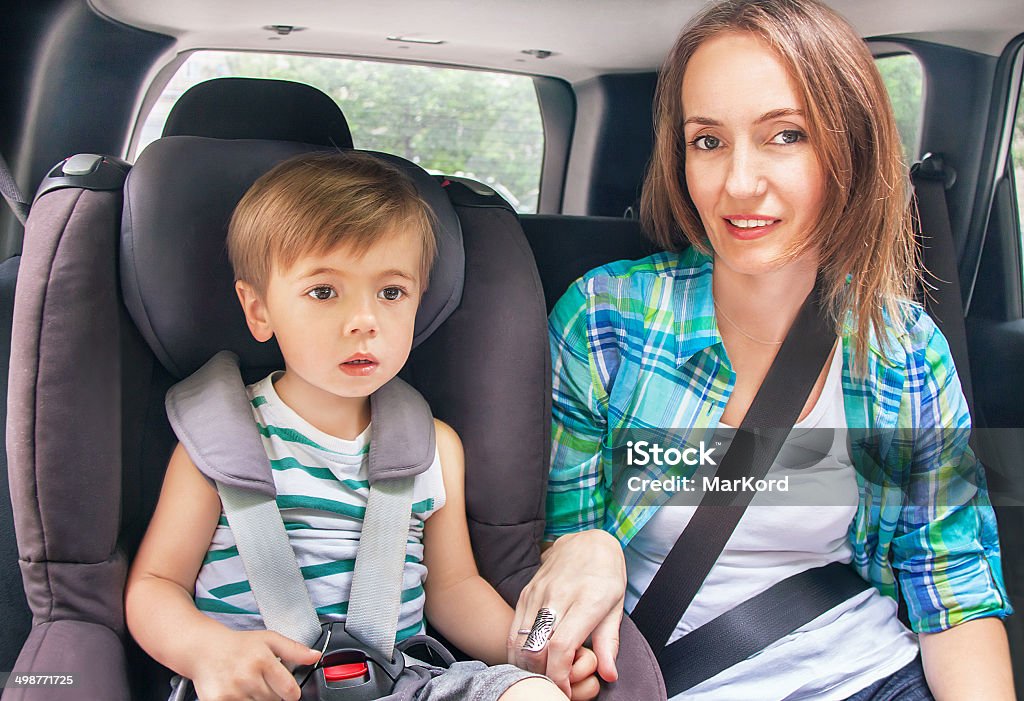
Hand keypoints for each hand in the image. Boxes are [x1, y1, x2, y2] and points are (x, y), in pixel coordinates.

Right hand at [189, 628, 321, 700]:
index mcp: (263, 660)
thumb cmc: (239, 645)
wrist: (205, 649)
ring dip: (257, 699)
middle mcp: (247, 677)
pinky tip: (239, 692)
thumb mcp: (269, 639)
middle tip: (262, 681)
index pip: (289, 691)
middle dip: (272, 694)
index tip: (287, 690)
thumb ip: (294, 649)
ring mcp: (232, 692)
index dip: (291, 693)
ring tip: (249, 685)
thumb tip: (316, 656)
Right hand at [509, 529, 625, 696]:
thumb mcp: (616, 606)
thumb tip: (608, 675)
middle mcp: (557, 596)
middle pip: (536, 648)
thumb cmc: (606, 576)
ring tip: (541, 676)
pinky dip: (516, 652)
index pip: (561, 646)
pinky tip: (527, 662)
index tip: (565, 690)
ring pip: (520, 641)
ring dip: (527, 666)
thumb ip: (610, 643)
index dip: (560, 676)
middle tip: (554, 686)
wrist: (588, 540)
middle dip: (542, 676)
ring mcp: (537, 593)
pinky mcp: (525, 593)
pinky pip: (513, 629)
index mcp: (586, 600)